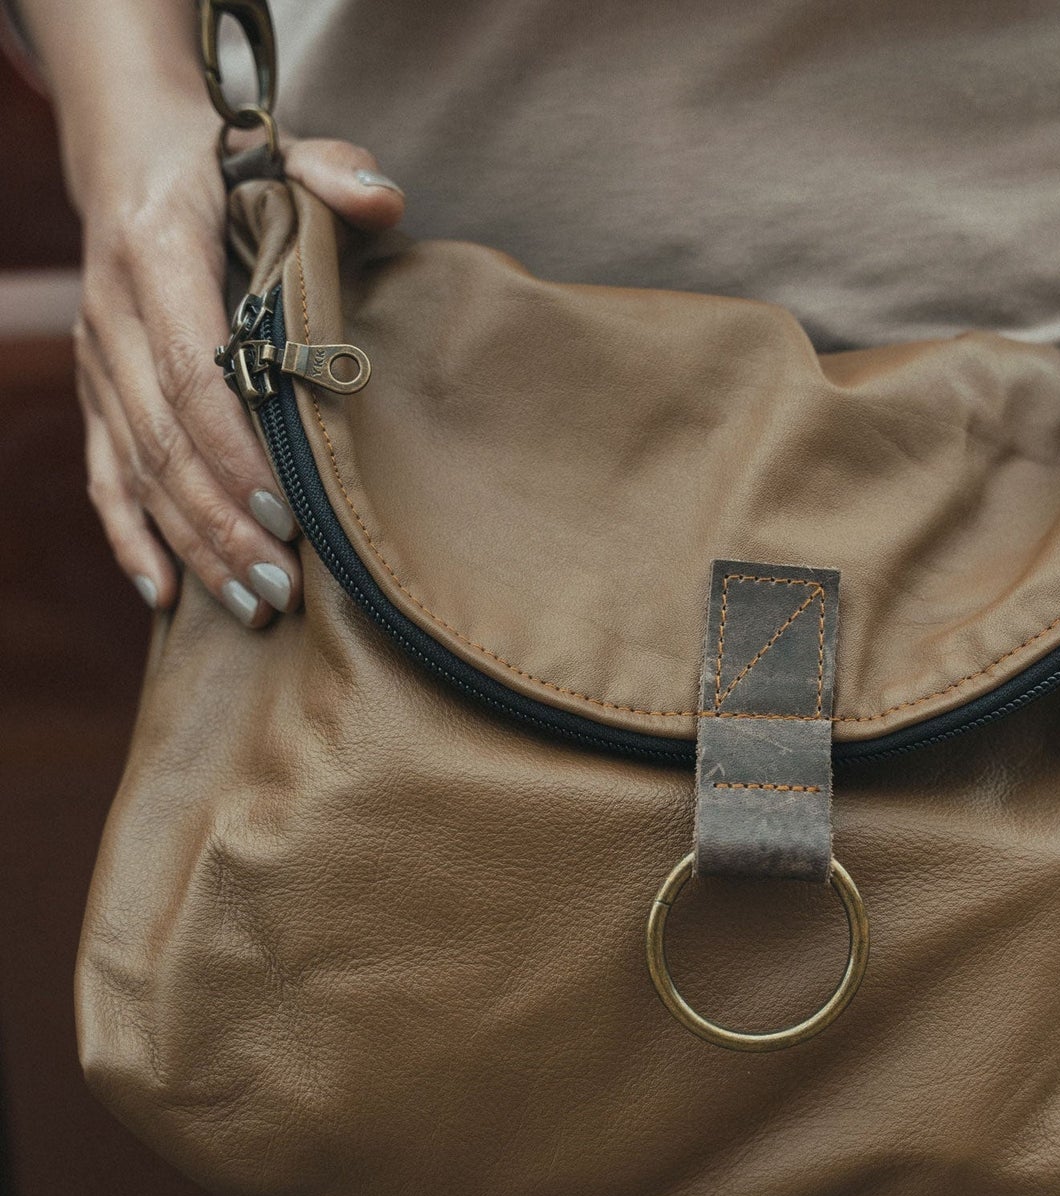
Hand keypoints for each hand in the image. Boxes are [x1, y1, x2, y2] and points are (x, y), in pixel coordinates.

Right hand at [73, 104, 404, 624]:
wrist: (133, 152)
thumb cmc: (227, 165)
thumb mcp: (281, 148)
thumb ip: (334, 170)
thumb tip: (382, 201)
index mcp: (155, 256)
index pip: (190, 373)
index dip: (234, 449)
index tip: (286, 511)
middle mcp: (113, 317)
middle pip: (165, 443)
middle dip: (223, 523)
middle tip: (283, 586)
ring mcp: (99, 363)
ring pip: (138, 473)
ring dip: (192, 546)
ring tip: (252, 605)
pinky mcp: (99, 394)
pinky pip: (104, 477)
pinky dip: (131, 538)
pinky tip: (166, 595)